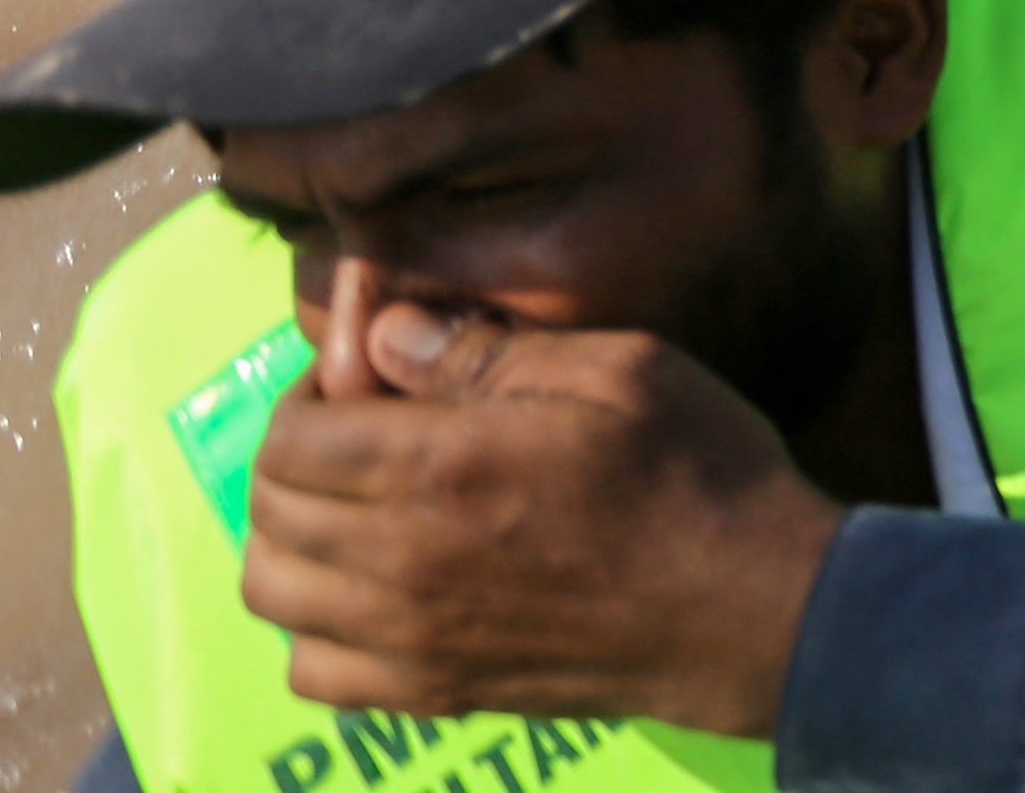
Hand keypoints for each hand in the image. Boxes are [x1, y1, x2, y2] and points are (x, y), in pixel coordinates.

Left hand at [244, 275, 837, 735]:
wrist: (755, 608)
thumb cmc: (697, 471)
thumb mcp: (617, 367)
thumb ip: (485, 348)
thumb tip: (381, 333)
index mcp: (439, 467)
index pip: (291, 436)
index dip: (313, 392)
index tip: (370, 375)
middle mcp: (399, 561)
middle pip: (269, 510)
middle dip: (298, 455)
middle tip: (366, 428)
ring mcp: (409, 638)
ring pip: (272, 591)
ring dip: (293, 537)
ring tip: (359, 506)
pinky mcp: (433, 692)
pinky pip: (313, 672)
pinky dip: (316, 627)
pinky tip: (373, 591)